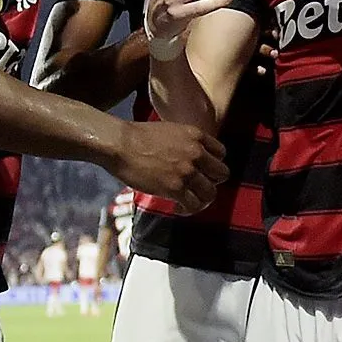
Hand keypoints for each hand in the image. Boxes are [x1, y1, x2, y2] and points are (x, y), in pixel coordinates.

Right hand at [110, 119, 226, 211]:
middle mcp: (196, 153)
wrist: (120, 144)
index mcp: (196, 136)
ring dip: (201, 200)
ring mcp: (187, 171)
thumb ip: (185, 143)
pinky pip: (193, 205)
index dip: (212, 164)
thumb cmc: (137, 136)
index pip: (221, 153)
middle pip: (222, 174)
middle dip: (211, 182)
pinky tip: (177, 207)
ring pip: (210, 193)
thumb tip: (187, 158)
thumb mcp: (170, 131)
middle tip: (197, 187)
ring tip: (188, 201)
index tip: (203, 171)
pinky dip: (188, 210)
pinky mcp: (175, 188)